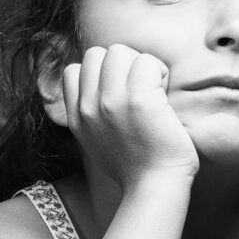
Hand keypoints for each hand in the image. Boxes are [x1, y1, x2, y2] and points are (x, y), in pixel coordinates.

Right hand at [62, 45, 198, 189]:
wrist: (154, 187)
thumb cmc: (137, 166)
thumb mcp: (96, 140)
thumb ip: (91, 114)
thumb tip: (97, 88)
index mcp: (77, 117)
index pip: (74, 70)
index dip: (100, 75)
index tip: (119, 95)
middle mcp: (89, 107)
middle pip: (97, 54)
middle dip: (121, 65)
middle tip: (141, 92)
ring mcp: (112, 101)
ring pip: (120, 51)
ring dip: (141, 65)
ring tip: (153, 92)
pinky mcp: (139, 99)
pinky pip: (147, 61)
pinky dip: (160, 73)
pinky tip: (164, 97)